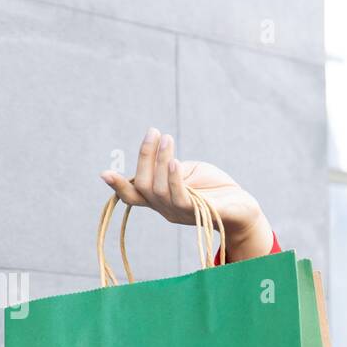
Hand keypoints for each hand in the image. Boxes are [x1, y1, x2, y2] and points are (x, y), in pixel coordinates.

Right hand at [100, 127, 272, 259]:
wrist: (243, 208)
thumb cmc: (215, 189)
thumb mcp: (188, 171)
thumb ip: (168, 165)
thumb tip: (156, 154)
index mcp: (160, 199)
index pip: (133, 195)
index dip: (117, 186)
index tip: (103, 172)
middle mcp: (166, 209)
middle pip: (142, 186)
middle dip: (145, 157)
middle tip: (155, 132)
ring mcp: (181, 213)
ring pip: (158, 190)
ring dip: (160, 160)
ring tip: (167, 139)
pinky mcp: (199, 213)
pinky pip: (180, 199)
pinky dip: (174, 178)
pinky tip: (175, 162)